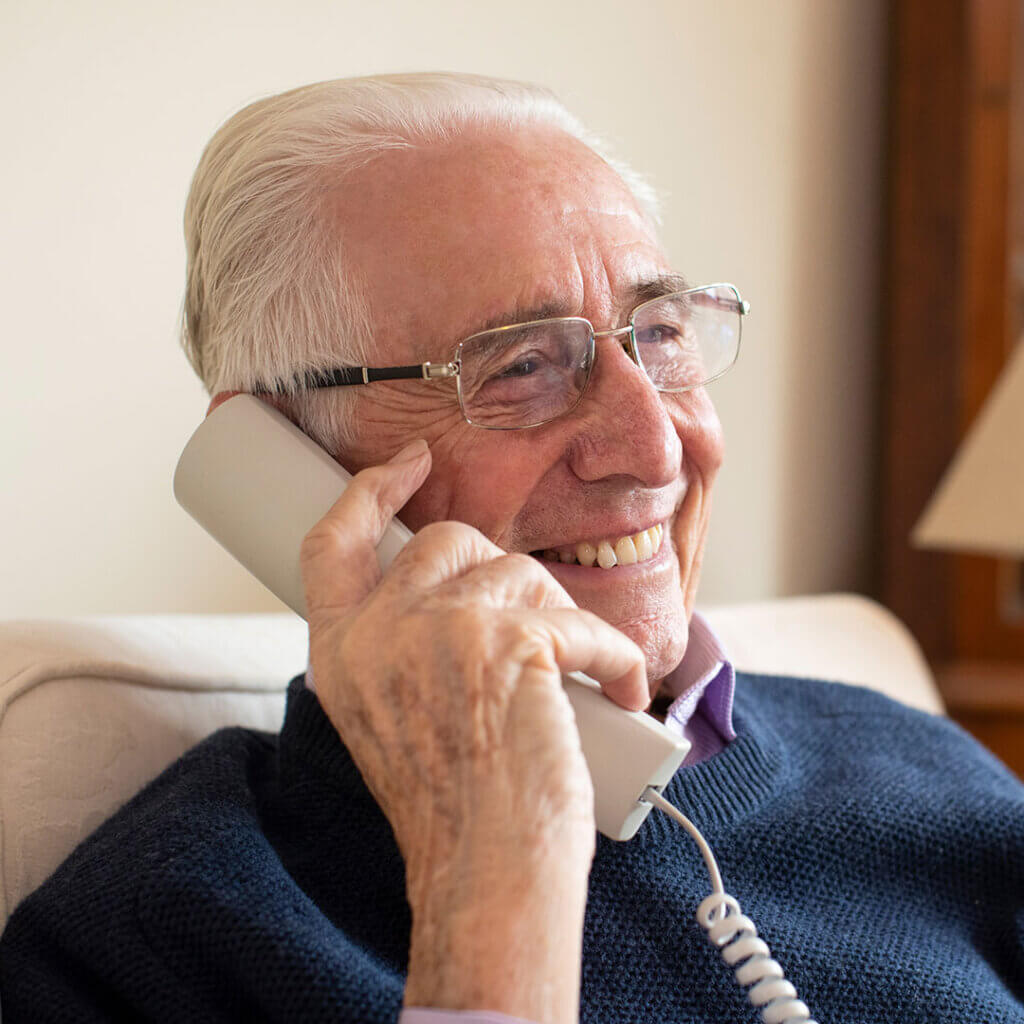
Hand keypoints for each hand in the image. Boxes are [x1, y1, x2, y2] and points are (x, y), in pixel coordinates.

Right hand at [299, 439, 646, 1021]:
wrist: (486, 878)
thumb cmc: (451, 810)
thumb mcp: (391, 718)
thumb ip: (399, 649)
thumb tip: (455, 593)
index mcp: (341, 651)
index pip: (332, 542)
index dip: (371, 492)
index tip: (411, 462)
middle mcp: (381, 631)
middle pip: (446, 542)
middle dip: (499, 574)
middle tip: (530, 629)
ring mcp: (444, 630)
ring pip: (519, 573)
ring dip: (559, 620)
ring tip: (575, 678)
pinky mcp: (515, 641)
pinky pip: (582, 622)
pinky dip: (612, 657)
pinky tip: (617, 690)